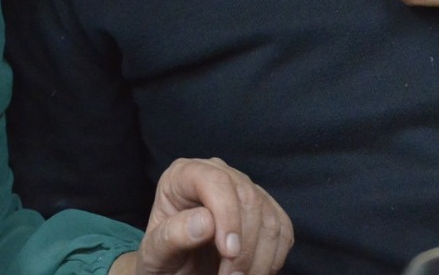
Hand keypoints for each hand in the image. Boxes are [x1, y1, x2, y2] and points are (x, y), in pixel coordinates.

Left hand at [111, 158, 292, 274]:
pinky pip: (283, 231)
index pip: (215, 181)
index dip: (227, 215)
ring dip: (259, 258)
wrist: (178, 269)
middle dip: (244, 246)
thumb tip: (206, 221)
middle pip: (248, 199)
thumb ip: (172, 235)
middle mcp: (217, 174)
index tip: (228, 253)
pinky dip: (273, 258)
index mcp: (183, 175)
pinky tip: (253, 272)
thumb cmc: (163, 257)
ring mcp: (244, 190)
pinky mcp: (265, 210)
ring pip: (269, 218)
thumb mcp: (156, 251)